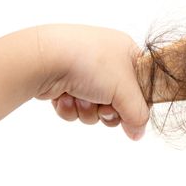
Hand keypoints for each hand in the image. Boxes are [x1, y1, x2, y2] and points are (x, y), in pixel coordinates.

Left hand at [32, 24, 149, 140]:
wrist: (43, 58)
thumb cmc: (90, 64)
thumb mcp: (125, 90)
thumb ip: (137, 114)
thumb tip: (138, 133)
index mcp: (125, 52)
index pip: (141, 84)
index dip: (136, 102)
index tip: (131, 113)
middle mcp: (106, 60)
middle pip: (118, 101)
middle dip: (108, 110)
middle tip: (103, 107)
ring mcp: (83, 71)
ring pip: (95, 108)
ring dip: (88, 110)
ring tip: (79, 98)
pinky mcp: (63, 82)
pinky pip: (75, 106)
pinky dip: (70, 107)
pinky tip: (64, 97)